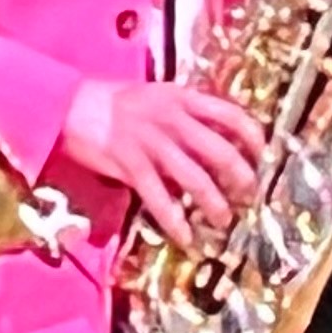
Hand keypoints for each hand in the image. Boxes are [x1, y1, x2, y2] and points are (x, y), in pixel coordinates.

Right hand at [60, 78, 266, 248]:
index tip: (264, 157)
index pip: (232, 115)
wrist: (67, 104)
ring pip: (195, 178)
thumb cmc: (113, 101)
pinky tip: (186, 237)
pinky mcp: (130, 164)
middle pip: (221, 151)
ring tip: (223, 219)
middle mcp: (172, 119)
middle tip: (250, 196)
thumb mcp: (157, 96)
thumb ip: (185, 113)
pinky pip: (160, 198)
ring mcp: (151, 142)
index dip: (254, 138)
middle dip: (241, 178)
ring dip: (215, 203)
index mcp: (182, 98)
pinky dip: (175, 220)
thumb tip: (215, 139)